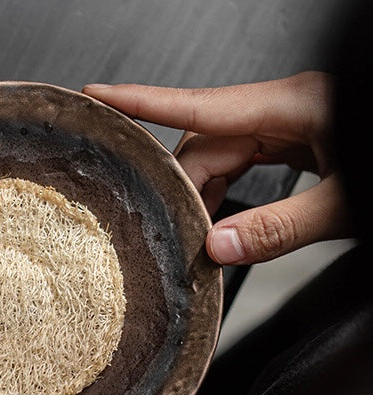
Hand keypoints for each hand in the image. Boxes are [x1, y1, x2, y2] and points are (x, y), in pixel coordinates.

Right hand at [83, 71, 351, 264]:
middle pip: (207, 144)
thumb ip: (279, 228)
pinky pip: (247, 165)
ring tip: (203, 238)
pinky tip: (228, 222)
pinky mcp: (298, 143)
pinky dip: (231, 195)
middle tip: (173, 235)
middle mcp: (283, 110)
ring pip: (224, 158)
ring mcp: (291, 125)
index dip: (140, 101)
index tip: (97, 96)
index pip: (197, 105)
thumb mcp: (346, 203)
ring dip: (207, 198)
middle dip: (185, 189)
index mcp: (290, 106)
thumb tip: (218, 248)